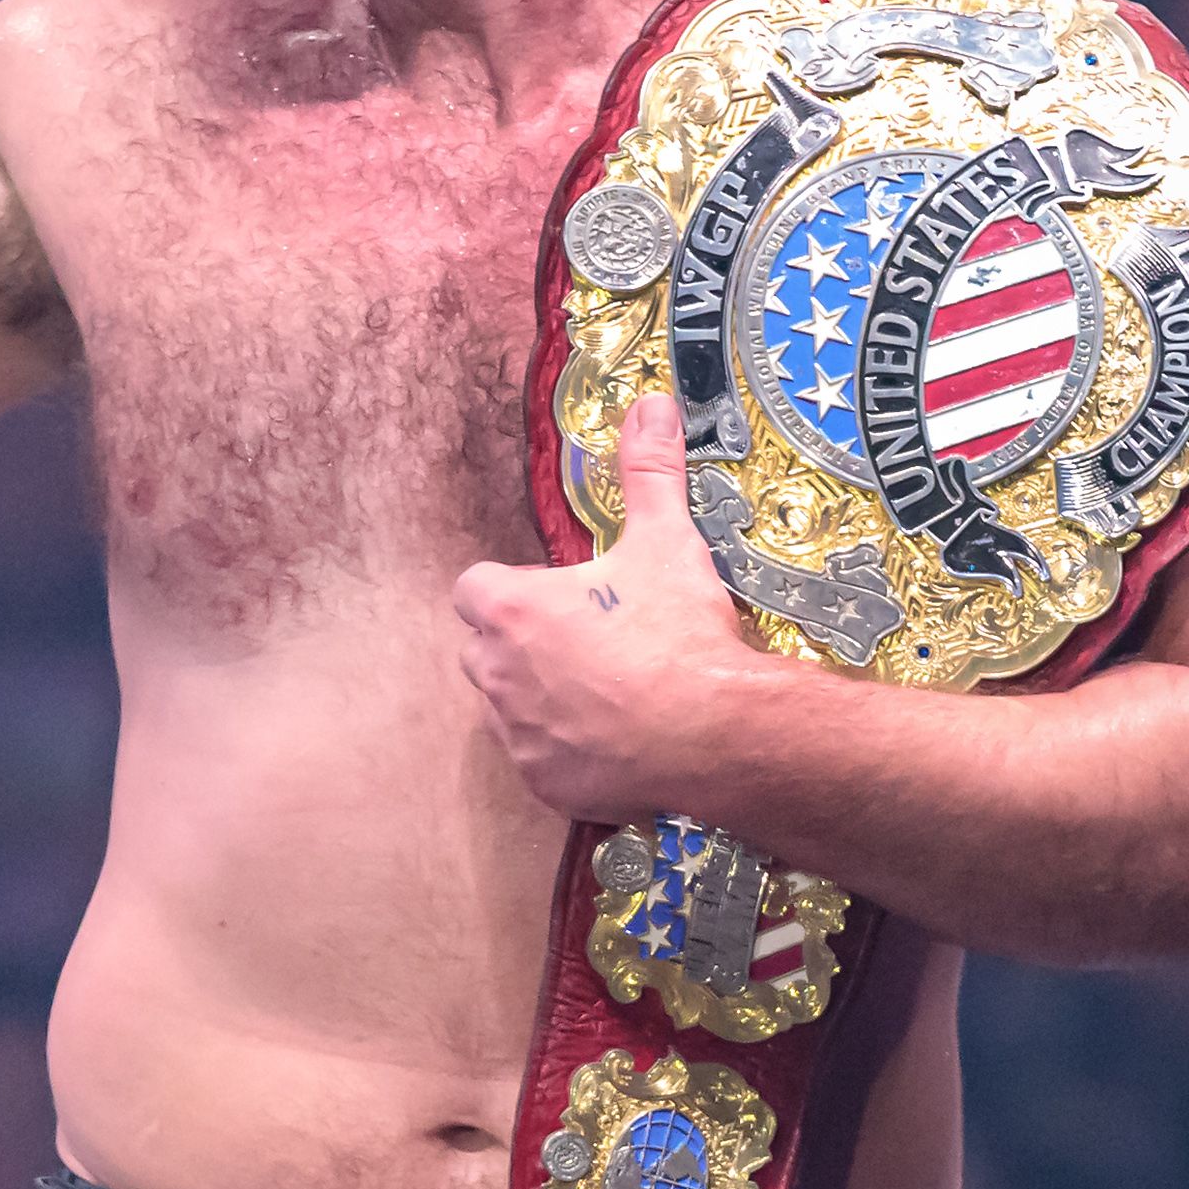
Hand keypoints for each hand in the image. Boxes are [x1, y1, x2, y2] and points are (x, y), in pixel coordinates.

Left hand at [455, 393, 760, 822]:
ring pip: (509, 709)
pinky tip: (617, 740)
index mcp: (510, 611)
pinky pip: (540, 763)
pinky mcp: (544, 784)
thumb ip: (649, 471)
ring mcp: (516, 735)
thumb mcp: (666, 541)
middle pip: (485, 649)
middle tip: (589, 641)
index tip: (555, 595)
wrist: (714, 731)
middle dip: (523, 644)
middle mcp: (496, 674)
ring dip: (541, 698)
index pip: (474, 589)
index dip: (510, 589)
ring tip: (609, 690)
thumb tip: (652, 404)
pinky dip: (568, 754)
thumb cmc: (679, 634)